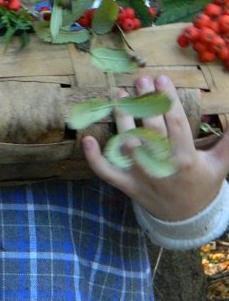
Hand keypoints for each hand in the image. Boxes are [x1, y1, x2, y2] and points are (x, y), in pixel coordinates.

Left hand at [83, 74, 228, 220]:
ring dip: (122, 119)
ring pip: (128, 145)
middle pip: (151, 130)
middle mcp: (162, 168)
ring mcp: (142, 177)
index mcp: (186, 160)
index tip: (162, 80)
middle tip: (142, 80)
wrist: (187, 220)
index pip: (177, 125)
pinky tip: (87, 138)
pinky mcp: (127, 185)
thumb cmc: (202, 184)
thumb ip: (228, 141)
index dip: (169, 101)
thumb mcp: (219, 164)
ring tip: (120, 94)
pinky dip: (95, 158)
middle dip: (146, 103)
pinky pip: (107, 172)